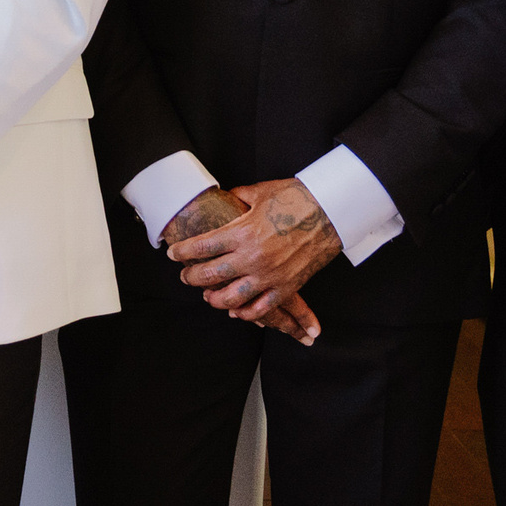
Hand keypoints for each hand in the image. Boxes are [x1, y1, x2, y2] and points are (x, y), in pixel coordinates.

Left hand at [166, 177, 341, 323]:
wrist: (331, 212)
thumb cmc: (297, 198)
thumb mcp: (261, 192)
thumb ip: (239, 197)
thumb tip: (227, 198)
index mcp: (242, 232)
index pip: (202, 247)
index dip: (183, 252)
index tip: (173, 254)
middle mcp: (251, 257)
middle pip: (210, 275)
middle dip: (191, 277)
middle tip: (185, 275)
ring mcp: (269, 275)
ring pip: (231, 298)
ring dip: (214, 299)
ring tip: (207, 295)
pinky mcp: (286, 287)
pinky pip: (261, 308)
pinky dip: (245, 313)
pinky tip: (236, 311)